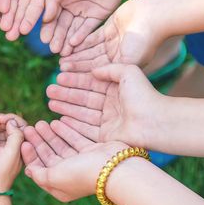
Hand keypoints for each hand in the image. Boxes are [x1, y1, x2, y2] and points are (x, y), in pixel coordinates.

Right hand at [0, 114, 25, 196]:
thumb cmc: (1, 173)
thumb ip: (15, 135)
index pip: (21, 125)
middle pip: (9, 123)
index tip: (3, 119)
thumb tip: (12, 121)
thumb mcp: (12, 154)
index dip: (12, 119)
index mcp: (21, 146)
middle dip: (2, 118)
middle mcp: (11, 144)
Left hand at [22, 120, 127, 201]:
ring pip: (61, 146)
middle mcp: (70, 175)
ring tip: (41, 122)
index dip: (31, 155)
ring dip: (50, 135)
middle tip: (30, 127)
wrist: (114, 169)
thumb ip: (39, 174)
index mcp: (59, 186)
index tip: (23, 142)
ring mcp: (81, 163)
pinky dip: (66, 131)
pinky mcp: (91, 151)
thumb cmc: (82, 174)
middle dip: (39, 141)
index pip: (40, 169)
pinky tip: (56, 121)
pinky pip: (75, 139)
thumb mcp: (54, 177)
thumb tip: (28, 170)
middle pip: (50, 155)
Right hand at [41, 0, 129, 55]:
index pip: (52, 17)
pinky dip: (81, 36)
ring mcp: (85, 11)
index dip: (48, 28)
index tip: (43, 40)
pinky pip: (88, 28)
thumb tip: (45, 19)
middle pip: (63, 26)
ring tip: (62, 52)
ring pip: (74, 29)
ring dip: (67, 41)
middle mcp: (72, 6)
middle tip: (53, 50)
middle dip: (57, 38)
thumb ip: (52, 0)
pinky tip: (74, 43)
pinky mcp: (99, 14)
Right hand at [46, 64, 161, 145]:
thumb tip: (93, 70)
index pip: (91, 84)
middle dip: (66, 94)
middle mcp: (111, 106)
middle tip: (49, 90)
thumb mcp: (128, 72)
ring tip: (50, 102)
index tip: (58, 75)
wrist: (154, 122)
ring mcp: (108, 122)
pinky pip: (85, 129)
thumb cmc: (143, 95)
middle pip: (83, 98)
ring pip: (82, 113)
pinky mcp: (106, 136)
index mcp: (116, 90)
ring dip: (66, 107)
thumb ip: (110, 68)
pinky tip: (59, 118)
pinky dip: (72, 124)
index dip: (75, 80)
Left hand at [59, 0, 162, 71]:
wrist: (153, 15)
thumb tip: (93, 76)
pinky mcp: (110, 29)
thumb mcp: (129, 61)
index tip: (68, 77)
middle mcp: (117, 55)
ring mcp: (113, 42)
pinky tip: (69, 44)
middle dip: (77, 65)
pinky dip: (81, 40)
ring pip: (90, 50)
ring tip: (62, 58)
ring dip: (77, 54)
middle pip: (92, 62)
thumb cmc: (144, 41)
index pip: (98, 72)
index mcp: (122, 66)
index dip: (82, 75)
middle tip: (60, 69)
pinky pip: (92, 37)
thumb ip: (112, 69)